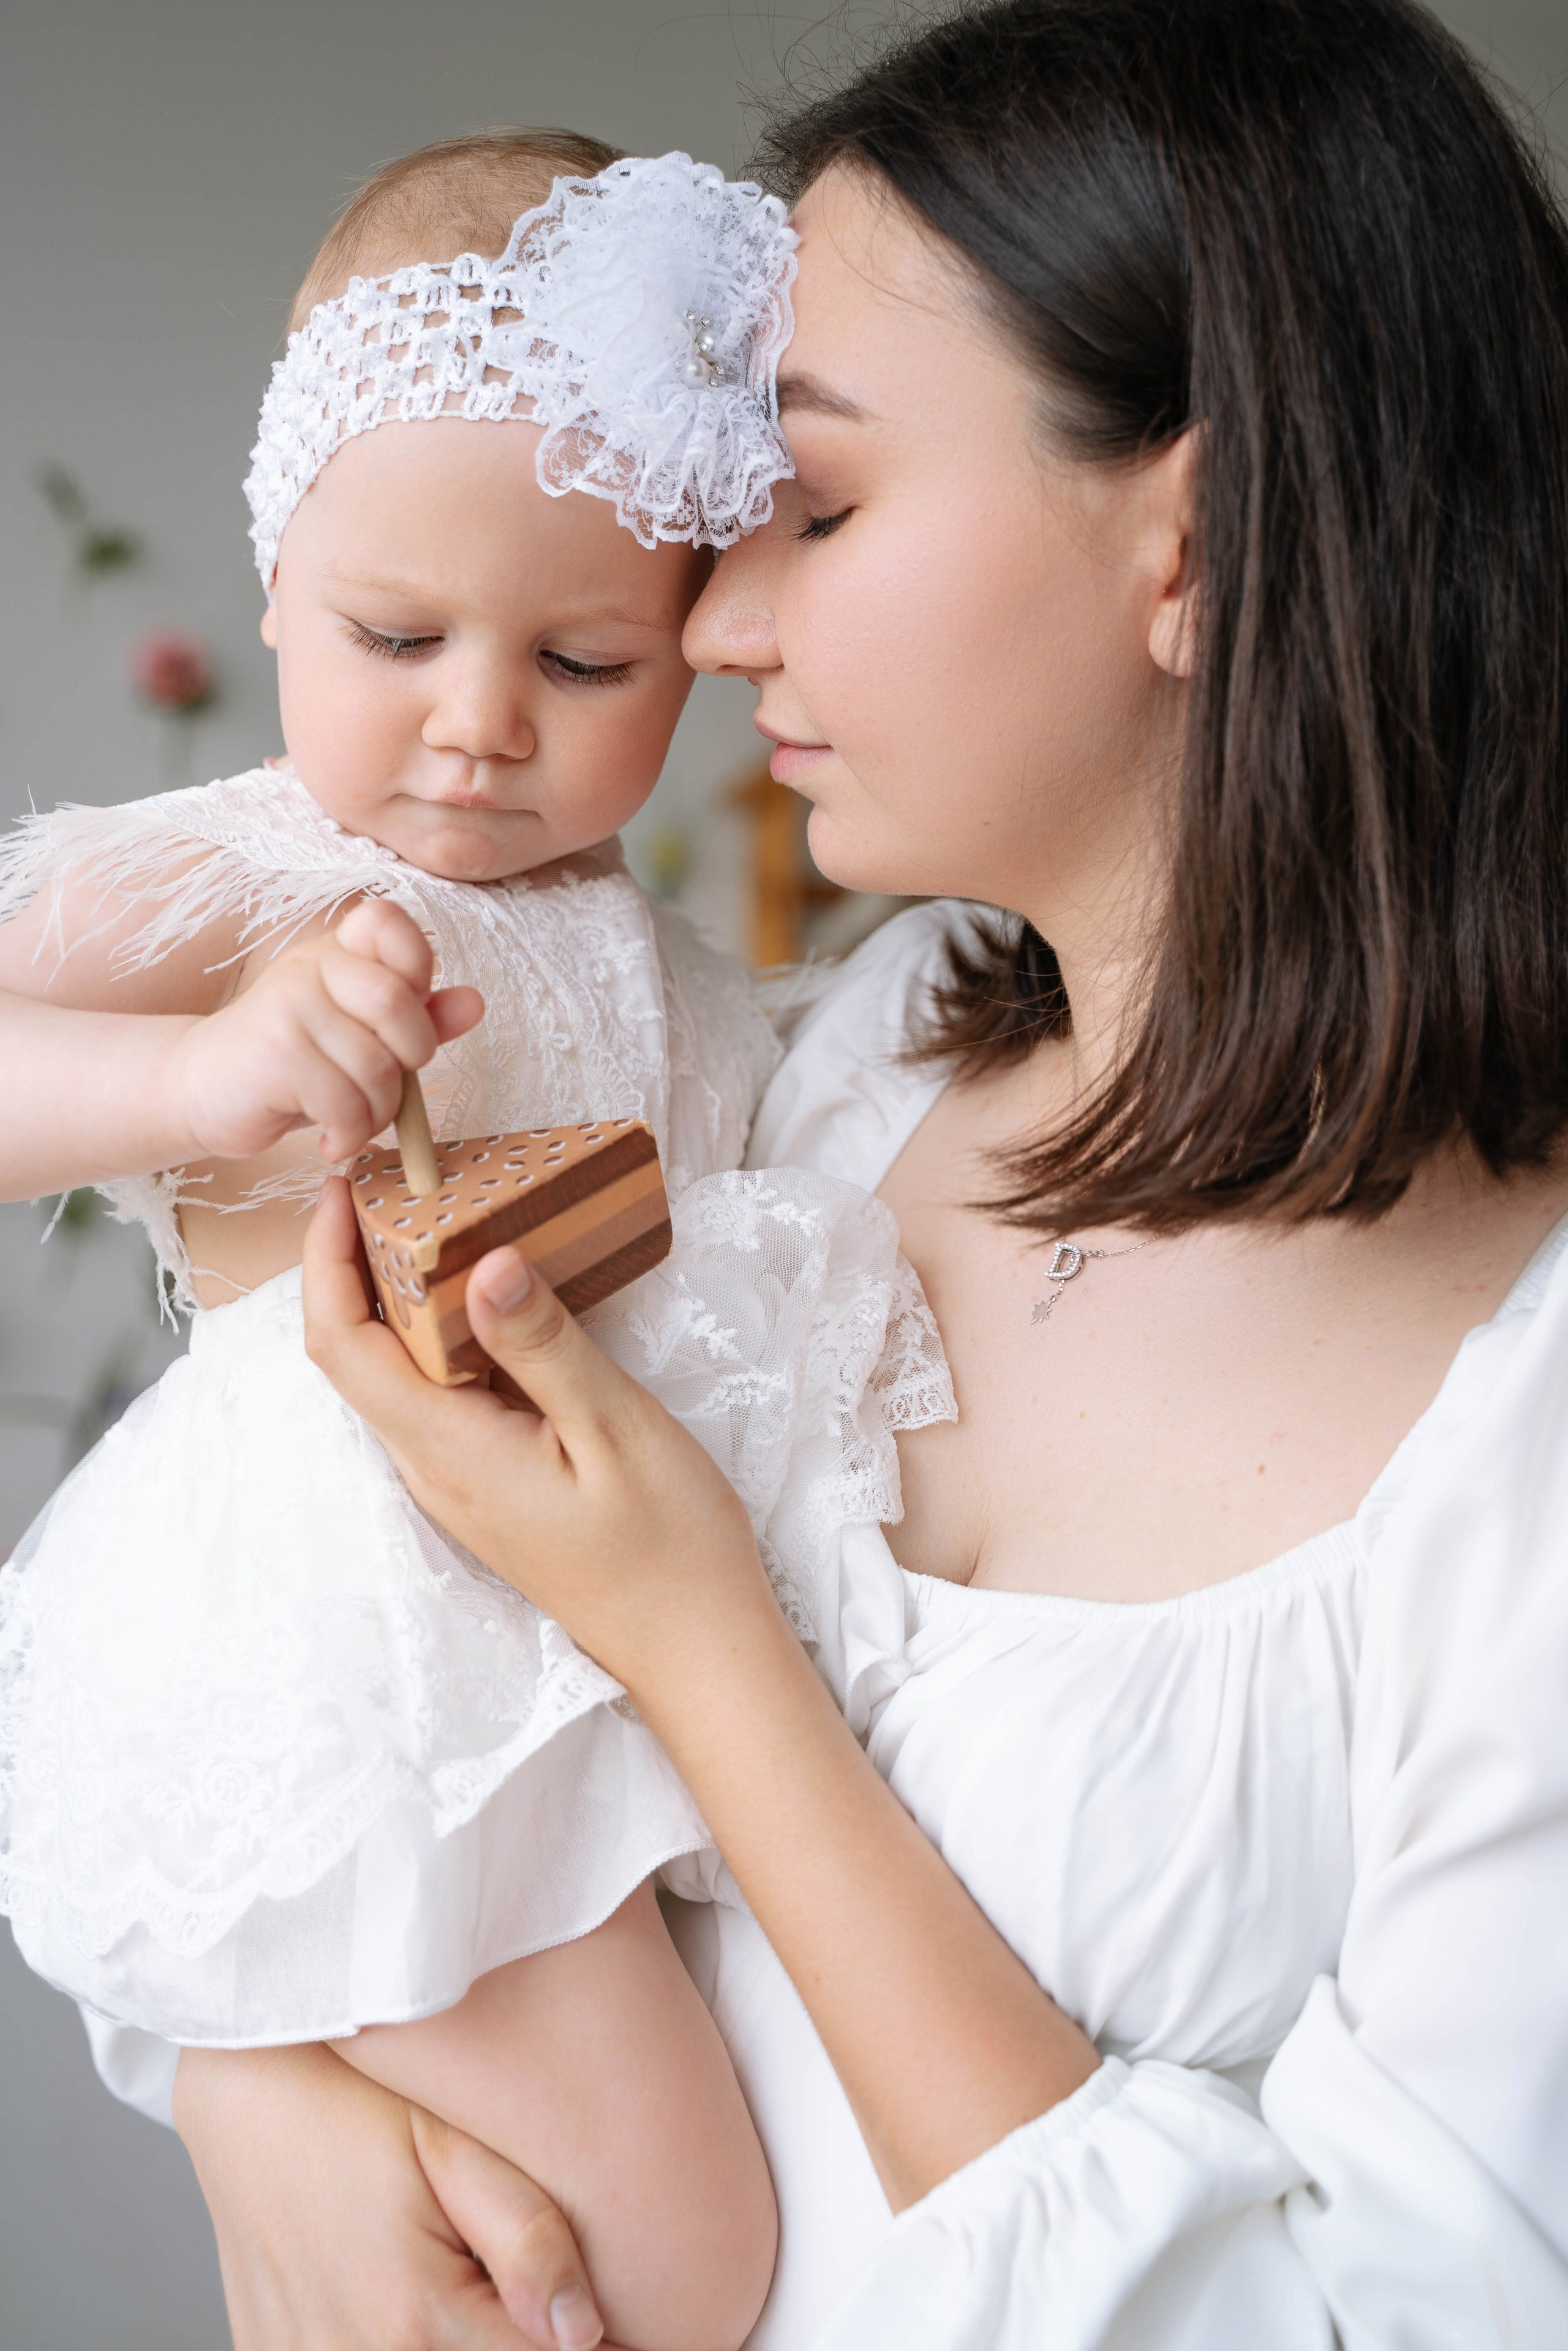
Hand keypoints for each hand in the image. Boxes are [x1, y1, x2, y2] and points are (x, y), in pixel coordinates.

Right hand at [172, 899, 482, 1162]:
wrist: (201, 1090)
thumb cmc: (291, 1064)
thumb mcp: (359, 1038)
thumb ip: (417, 1018)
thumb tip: (474, 1002)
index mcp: (337, 950)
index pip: (387, 921)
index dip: (415, 967)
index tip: (402, 1016)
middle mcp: (312, 965)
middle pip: (397, 1002)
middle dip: (409, 1059)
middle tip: (388, 1085)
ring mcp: (290, 1003)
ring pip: (375, 1066)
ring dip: (376, 1113)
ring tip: (351, 1123)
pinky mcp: (276, 1051)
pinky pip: (345, 1102)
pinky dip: (348, 1134)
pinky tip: (330, 1141)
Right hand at [174, 2042, 613, 2350]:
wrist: (246, 2100)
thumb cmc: (359, 2106)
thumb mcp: (453, 2149)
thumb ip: (526, 2239)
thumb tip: (585, 2331)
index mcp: (414, 2315)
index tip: (622, 2332)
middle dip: (528, 2342)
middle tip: (547, 2306)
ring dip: (457, 2342)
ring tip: (481, 2293)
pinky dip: (403, 2344)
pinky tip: (417, 2312)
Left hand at [301, 1177, 773, 1696]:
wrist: (694, 1646)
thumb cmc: (668, 1545)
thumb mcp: (616, 1427)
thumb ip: (542, 1344)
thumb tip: (482, 1261)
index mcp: (448, 1450)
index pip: (343, 1344)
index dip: (326, 1260)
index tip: (345, 1187)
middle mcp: (431, 1467)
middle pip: (355, 1353)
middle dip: (354, 1262)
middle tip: (397, 1183)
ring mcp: (455, 1479)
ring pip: (395, 1372)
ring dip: (397, 1295)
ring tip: (440, 1220)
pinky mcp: (486, 1480)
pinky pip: (437, 1393)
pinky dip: (441, 1332)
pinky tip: (486, 1295)